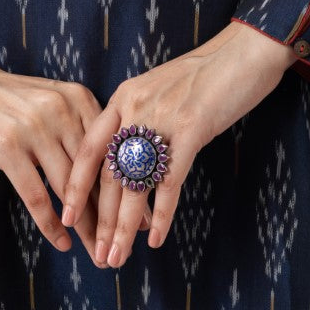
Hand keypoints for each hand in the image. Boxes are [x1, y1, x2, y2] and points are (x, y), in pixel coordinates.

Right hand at [0, 42, 150, 266]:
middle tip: (125, 246)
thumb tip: (110, 169)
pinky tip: (61, 242)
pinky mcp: (6, 146)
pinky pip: (36, 195)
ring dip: (85, 226)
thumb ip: (77, 127)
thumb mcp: (49, 101)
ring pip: (69, 189)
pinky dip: (51, 223)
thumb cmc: (6, 99)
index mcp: (77, 98)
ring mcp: (34, 127)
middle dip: (111, 214)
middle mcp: (61, 110)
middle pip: (94, 173)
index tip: (144, 217)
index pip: (112, 150)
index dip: (129, 187)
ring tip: (97, 253)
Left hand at [60, 20, 296, 267]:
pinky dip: (161, 215)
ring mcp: (162, 118)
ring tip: (115, 257)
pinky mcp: (191, 129)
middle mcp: (136, 107)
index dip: (75, 185)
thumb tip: (127, 155)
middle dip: (100, 220)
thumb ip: (140, 116)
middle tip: (97, 254)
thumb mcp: (160, 89)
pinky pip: (169, 182)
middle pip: (110, 174)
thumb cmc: (205, 74)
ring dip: (123, 227)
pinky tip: (155, 239)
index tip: (66, 216)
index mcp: (124, 96)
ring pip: (134, 185)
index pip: (90, 148)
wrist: (243, 51)